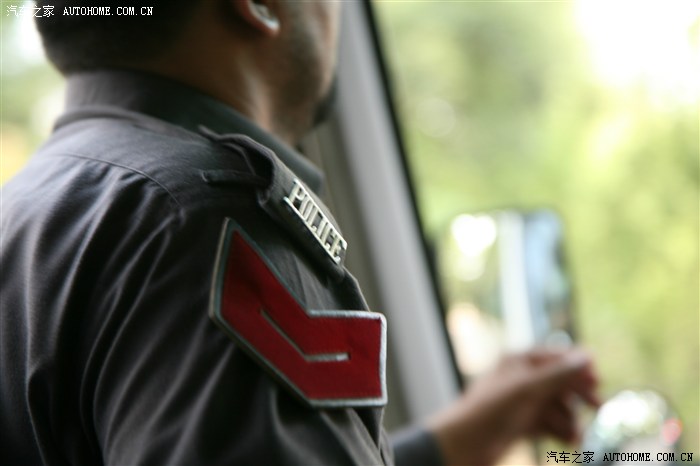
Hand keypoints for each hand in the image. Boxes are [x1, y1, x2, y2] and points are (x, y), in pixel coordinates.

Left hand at [427, 348, 599, 465]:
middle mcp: (521, 379)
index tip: (596, 379)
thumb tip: (587, 356)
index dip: (577, 366)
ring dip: (569, 417)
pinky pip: (549, 423)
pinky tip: (570, 440)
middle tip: (597, 405)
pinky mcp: (522, 424)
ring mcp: (522, 402)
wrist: (465, 443)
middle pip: (559, 381)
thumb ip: (559, 373)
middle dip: (576, 394)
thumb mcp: (529, 389)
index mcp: (519, 361)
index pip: (555, 357)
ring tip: (575, 433)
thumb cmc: (492, 409)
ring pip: (556, 405)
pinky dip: (560, 429)